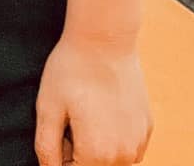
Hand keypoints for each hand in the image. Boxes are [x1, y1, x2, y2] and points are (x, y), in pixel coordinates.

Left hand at [34, 35, 150, 165]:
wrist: (105, 40)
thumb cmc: (72, 71)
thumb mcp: (47, 108)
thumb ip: (46, 148)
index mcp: (97, 154)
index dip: (59, 154)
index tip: (57, 131)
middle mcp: (124, 156)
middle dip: (76, 152)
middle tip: (70, 118)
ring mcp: (139, 143)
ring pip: (111, 161)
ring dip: (95, 147)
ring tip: (85, 112)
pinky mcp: (146, 129)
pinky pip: (126, 147)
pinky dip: (112, 137)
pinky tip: (102, 110)